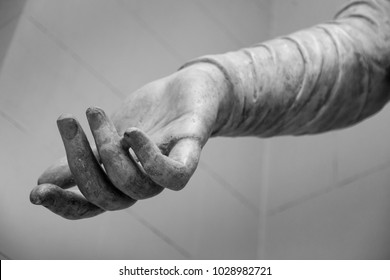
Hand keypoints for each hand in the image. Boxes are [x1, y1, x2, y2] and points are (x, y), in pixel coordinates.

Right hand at [30, 63, 229, 218]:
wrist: (189, 89)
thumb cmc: (149, 115)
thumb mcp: (108, 135)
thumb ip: (85, 159)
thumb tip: (43, 183)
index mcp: (123, 178)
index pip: (92, 206)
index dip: (65, 205)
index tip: (36, 192)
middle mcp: (145, 181)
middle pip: (108, 197)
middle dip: (80, 162)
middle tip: (67, 122)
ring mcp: (168, 167)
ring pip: (134, 186)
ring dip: (108, 149)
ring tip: (95, 113)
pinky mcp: (190, 150)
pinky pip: (174, 174)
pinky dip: (150, 159)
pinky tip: (132, 133)